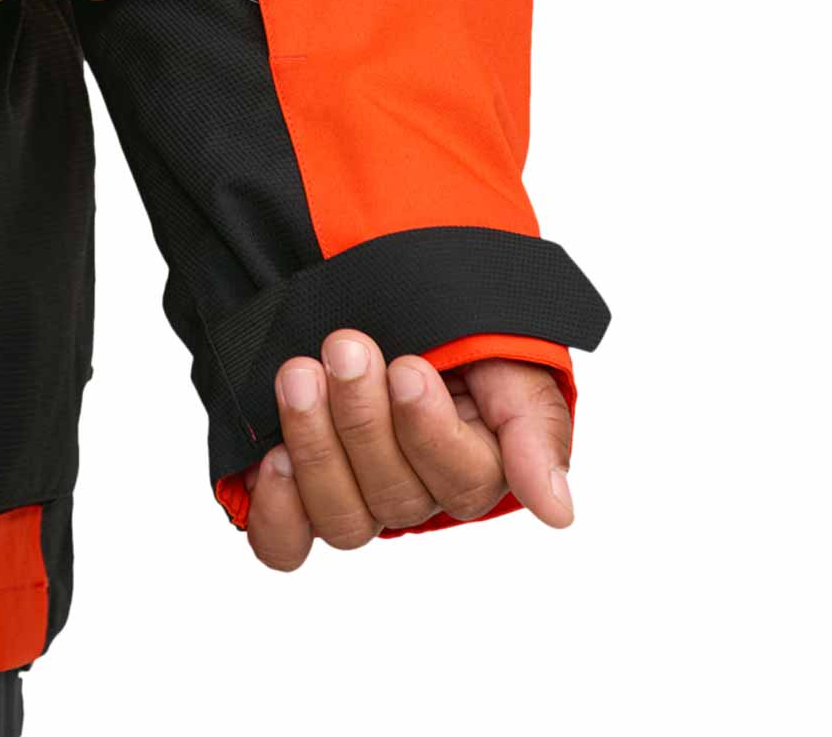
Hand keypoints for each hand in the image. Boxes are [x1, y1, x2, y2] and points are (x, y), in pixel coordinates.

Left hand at [244, 332, 572, 568]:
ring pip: (344, 520)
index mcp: (473, 464)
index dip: (428, 431)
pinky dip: (277, 510)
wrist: (377, 289)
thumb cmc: (450, 328)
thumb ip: (533, 429)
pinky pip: (286, 542)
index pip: (461, 482)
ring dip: (317, 446)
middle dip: (363, 417)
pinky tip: (273, 459)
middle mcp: (414, 491)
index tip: (406, 368)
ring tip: (299, 377)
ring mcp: (353, 496)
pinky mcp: (296, 495)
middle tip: (345, 348)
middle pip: (396, 497)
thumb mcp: (506, 358)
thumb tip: (558, 511)